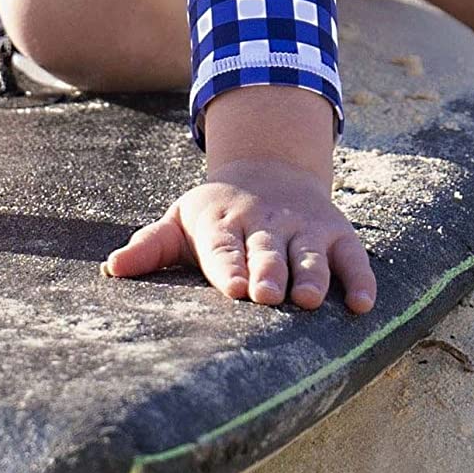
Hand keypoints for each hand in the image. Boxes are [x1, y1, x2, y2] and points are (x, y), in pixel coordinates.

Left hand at [103, 84, 375, 313]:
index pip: (224, 247)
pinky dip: (360, 279)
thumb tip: (112, 268)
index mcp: (224, 222)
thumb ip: (150, 246)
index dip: (228, 266)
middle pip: (268, 251)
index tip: (230, 289)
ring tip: (310, 300)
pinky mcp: (336, 235)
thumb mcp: (181, 220)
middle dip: (268, 272)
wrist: (270, 168)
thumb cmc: (217, 211)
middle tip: (266, 296)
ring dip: (311, 275)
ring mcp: (304, 229)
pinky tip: (362, 304)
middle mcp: (267, 224)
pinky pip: (353, 257)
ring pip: (310, 255)